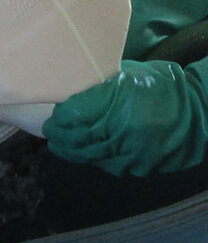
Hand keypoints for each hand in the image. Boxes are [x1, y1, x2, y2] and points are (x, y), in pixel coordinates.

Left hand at [43, 56, 207, 175]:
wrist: (198, 110)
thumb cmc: (160, 85)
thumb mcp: (128, 75)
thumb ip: (100, 86)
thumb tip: (71, 94)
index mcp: (119, 104)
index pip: (75, 115)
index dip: (60, 117)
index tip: (51, 115)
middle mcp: (123, 131)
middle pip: (79, 138)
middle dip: (60, 136)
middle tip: (49, 131)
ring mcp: (132, 153)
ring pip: (91, 155)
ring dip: (71, 150)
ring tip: (59, 144)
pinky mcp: (139, 167)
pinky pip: (109, 164)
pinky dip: (93, 158)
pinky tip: (83, 152)